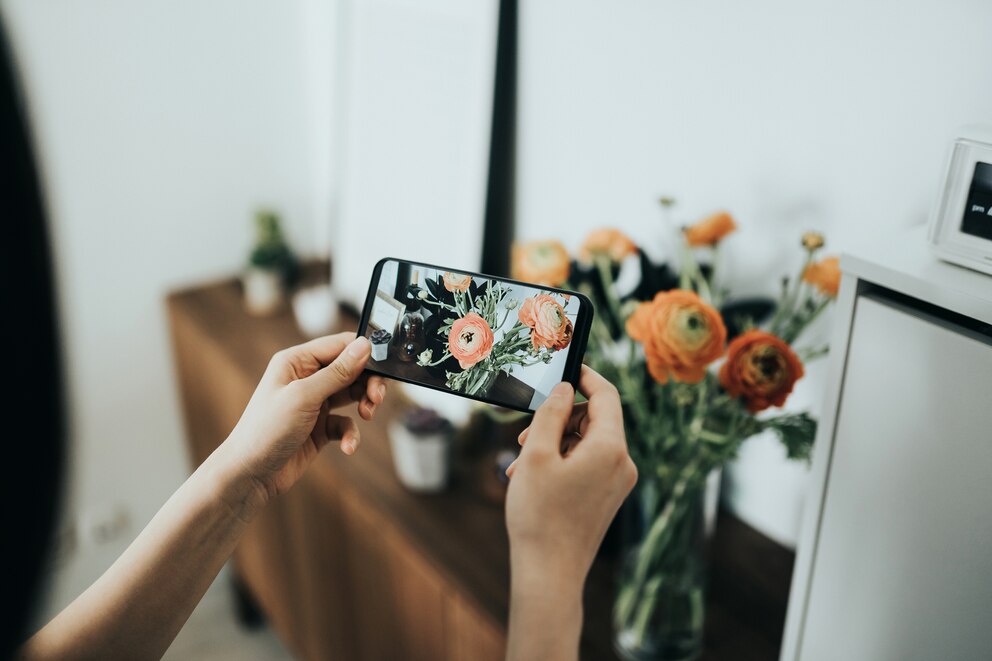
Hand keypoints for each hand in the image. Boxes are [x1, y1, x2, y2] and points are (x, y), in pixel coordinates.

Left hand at [224, 333, 386, 504]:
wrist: (249, 474)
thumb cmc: (266, 431)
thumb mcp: (304, 397)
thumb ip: (337, 372)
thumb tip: (365, 346)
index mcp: (297, 361)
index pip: (341, 345)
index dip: (364, 354)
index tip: (384, 369)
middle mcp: (306, 377)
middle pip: (351, 368)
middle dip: (368, 382)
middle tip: (376, 397)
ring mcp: (314, 402)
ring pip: (352, 394)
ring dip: (364, 404)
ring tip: (367, 415)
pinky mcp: (320, 426)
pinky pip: (345, 422)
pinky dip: (351, 433)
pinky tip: (348, 446)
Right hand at [504, 366, 636, 659]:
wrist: (549, 573)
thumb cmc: (540, 515)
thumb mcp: (536, 454)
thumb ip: (551, 413)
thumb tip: (565, 389)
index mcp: (611, 447)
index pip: (607, 395)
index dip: (586, 376)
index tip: (565, 367)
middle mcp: (623, 463)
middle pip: (595, 419)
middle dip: (560, 419)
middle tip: (524, 434)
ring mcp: (618, 483)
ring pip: (587, 443)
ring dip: (555, 443)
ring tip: (522, 464)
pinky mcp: (608, 497)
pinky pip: (588, 464)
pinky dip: (562, 462)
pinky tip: (533, 478)